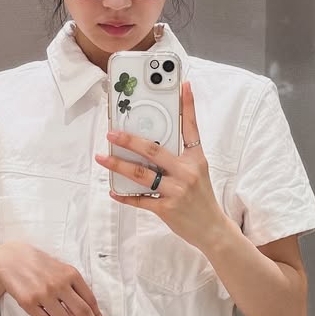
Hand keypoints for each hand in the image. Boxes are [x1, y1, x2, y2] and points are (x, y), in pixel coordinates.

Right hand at [0, 241, 105, 315]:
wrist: (10, 258)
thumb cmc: (38, 264)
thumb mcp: (61, 268)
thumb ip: (74, 286)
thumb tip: (88, 310)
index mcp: (70, 274)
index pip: (90, 299)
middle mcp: (59, 284)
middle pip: (83, 312)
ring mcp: (44, 294)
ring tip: (53, 307)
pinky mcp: (29, 302)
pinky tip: (42, 309)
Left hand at [94, 81, 225, 249]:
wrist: (211, 229)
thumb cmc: (201, 197)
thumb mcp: (198, 172)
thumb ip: (179, 157)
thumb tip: (151, 144)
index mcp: (196, 160)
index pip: (192, 128)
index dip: (188, 106)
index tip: (183, 85)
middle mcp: (186, 172)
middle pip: (154, 151)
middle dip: (129, 140)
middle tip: (112, 132)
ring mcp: (176, 191)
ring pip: (141, 174)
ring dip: (118, 165)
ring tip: (103, 158)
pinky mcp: (166, 209)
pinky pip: (140, 200)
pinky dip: (124, 195)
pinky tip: (113, 190)